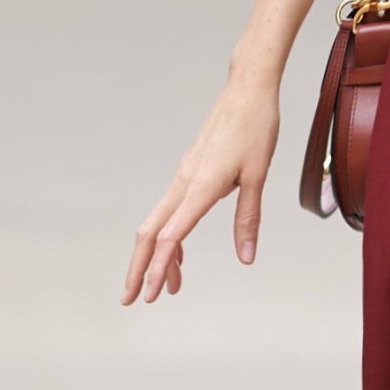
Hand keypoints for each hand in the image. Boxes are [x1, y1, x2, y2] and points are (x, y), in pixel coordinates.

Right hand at [122, 65, 280, 302]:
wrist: (248, 89)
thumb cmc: (256, 128)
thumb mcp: (258, 176)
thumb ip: (248, 218)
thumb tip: (246, 257)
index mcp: (199, 186)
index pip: (170, 236)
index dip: (158, 268)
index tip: (150, 295)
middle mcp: (184, 182)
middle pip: (149, 233)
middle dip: (138, 268)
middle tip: (130, 300)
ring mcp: (184, 177)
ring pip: (159, 223)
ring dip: (157, 257)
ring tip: (168, 289)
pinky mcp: (189, 172)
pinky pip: (172, 211)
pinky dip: (171, 237)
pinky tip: (179, 254)